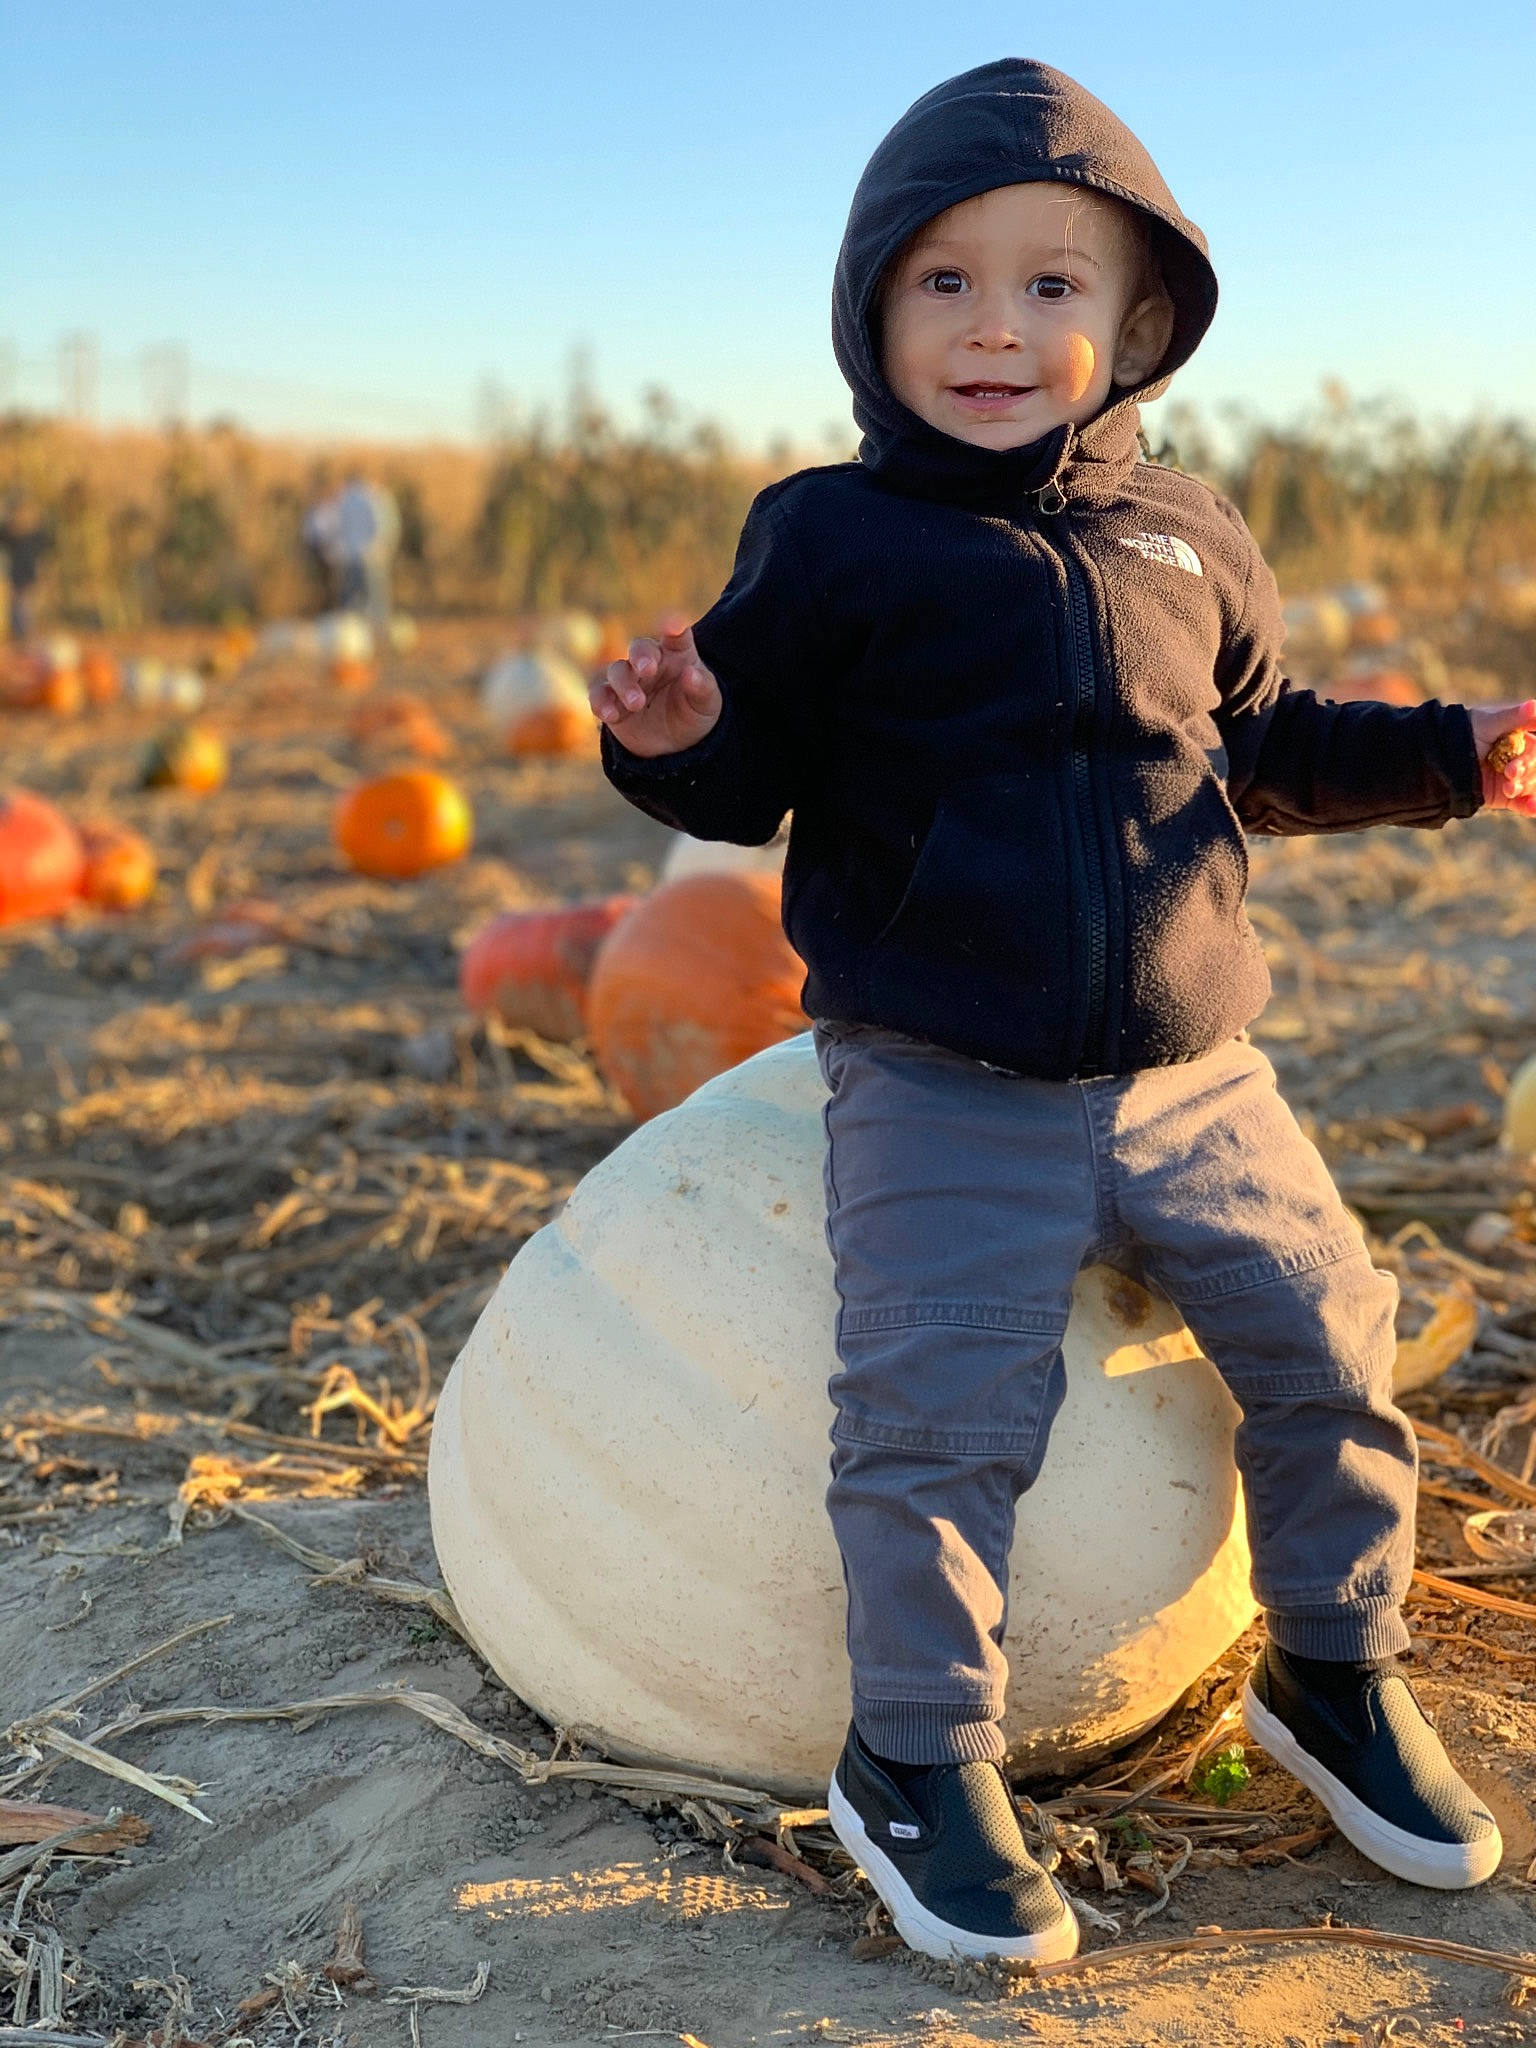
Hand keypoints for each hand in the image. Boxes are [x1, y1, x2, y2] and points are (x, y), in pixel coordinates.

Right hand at [589, 614, 721, 757]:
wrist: (674, 743)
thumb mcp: (707, 703)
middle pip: (640, 648)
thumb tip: (692, 673)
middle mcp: (650, 661)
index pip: (677, 636)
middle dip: (641, 656)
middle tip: (648, 670)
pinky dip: (601, 702)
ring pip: (617, 670)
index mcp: (678, 654)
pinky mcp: (610, 700)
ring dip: (624, 685)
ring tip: (637, 704)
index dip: (674, 626)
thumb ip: (702, 687)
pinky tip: (610, 715)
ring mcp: (628, 679)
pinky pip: (599, 695)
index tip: (674, 625)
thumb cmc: (693, 713)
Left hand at [1470, 700, 1535, 814]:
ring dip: (1524, 788)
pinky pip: (1522, 803)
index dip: (1531, 756)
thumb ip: (1515, 717)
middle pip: (1535, 768)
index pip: (1535, 748)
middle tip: (1510, 772)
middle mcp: (1519, 758)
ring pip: (1531, 786)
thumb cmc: (1464, 732)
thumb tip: (1535, 706)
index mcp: (1521, 738)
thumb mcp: (1489, 722)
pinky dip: (1530, 807)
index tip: (1518, 762)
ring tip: (1508, 789)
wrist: (1438, 759)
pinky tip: (1532, 808)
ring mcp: (1512, 778)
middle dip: (1525, 770)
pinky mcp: (1503, 796)